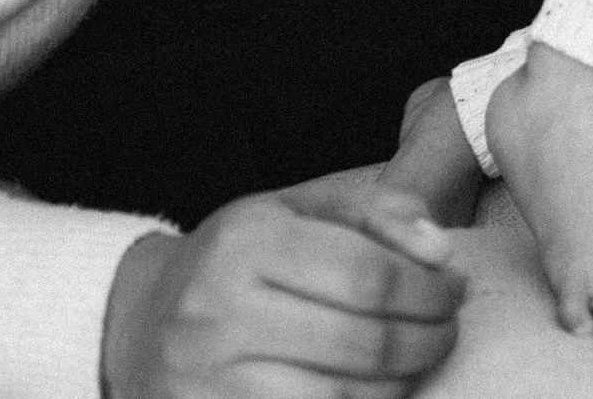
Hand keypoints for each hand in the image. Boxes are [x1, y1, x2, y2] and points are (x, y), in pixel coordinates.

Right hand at [101, 179, 465, 398]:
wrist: (138, 327)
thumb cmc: (235, 263)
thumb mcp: (292, 212)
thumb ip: (371, 211)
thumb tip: (440, 248)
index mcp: (244, 242)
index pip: (367, 272)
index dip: (429, 288)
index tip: (454, 290)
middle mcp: (219, 312)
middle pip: (363, 341)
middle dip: (428, 340)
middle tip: (447, 331)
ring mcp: (211, 382)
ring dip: (401, 386)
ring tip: (417, 362)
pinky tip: (376, 393)